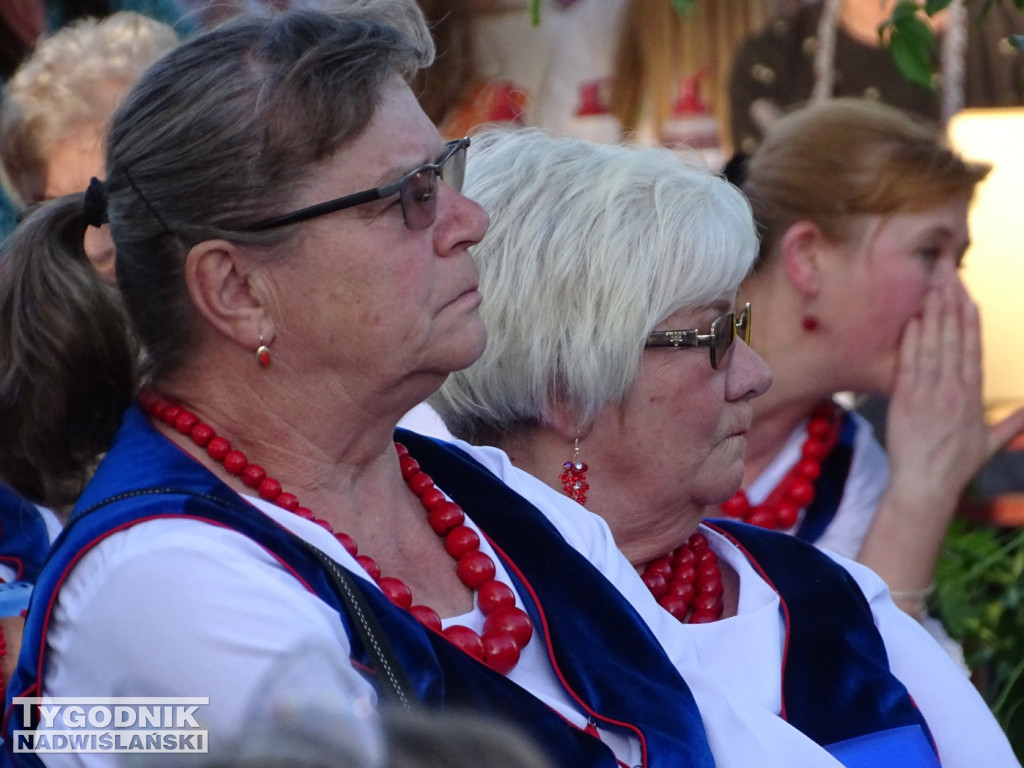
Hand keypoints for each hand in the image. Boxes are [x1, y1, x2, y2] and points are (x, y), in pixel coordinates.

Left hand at [886, 271, 1023, 513]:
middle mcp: (953, 389)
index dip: (971, 321)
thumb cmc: (956, 466)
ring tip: (931, 287)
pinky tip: (913, 320)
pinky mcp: (906, 400)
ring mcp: (929, 392)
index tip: (969, 297)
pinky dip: (912, 341)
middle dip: (951, 305)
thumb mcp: (990, 444)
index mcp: (972, 395)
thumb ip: (1012, 422)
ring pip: (933, 345)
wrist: (926, 486)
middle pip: (954, 339)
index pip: (973, 349)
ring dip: (933, 314)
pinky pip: (910, 363)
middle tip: (947, 276)